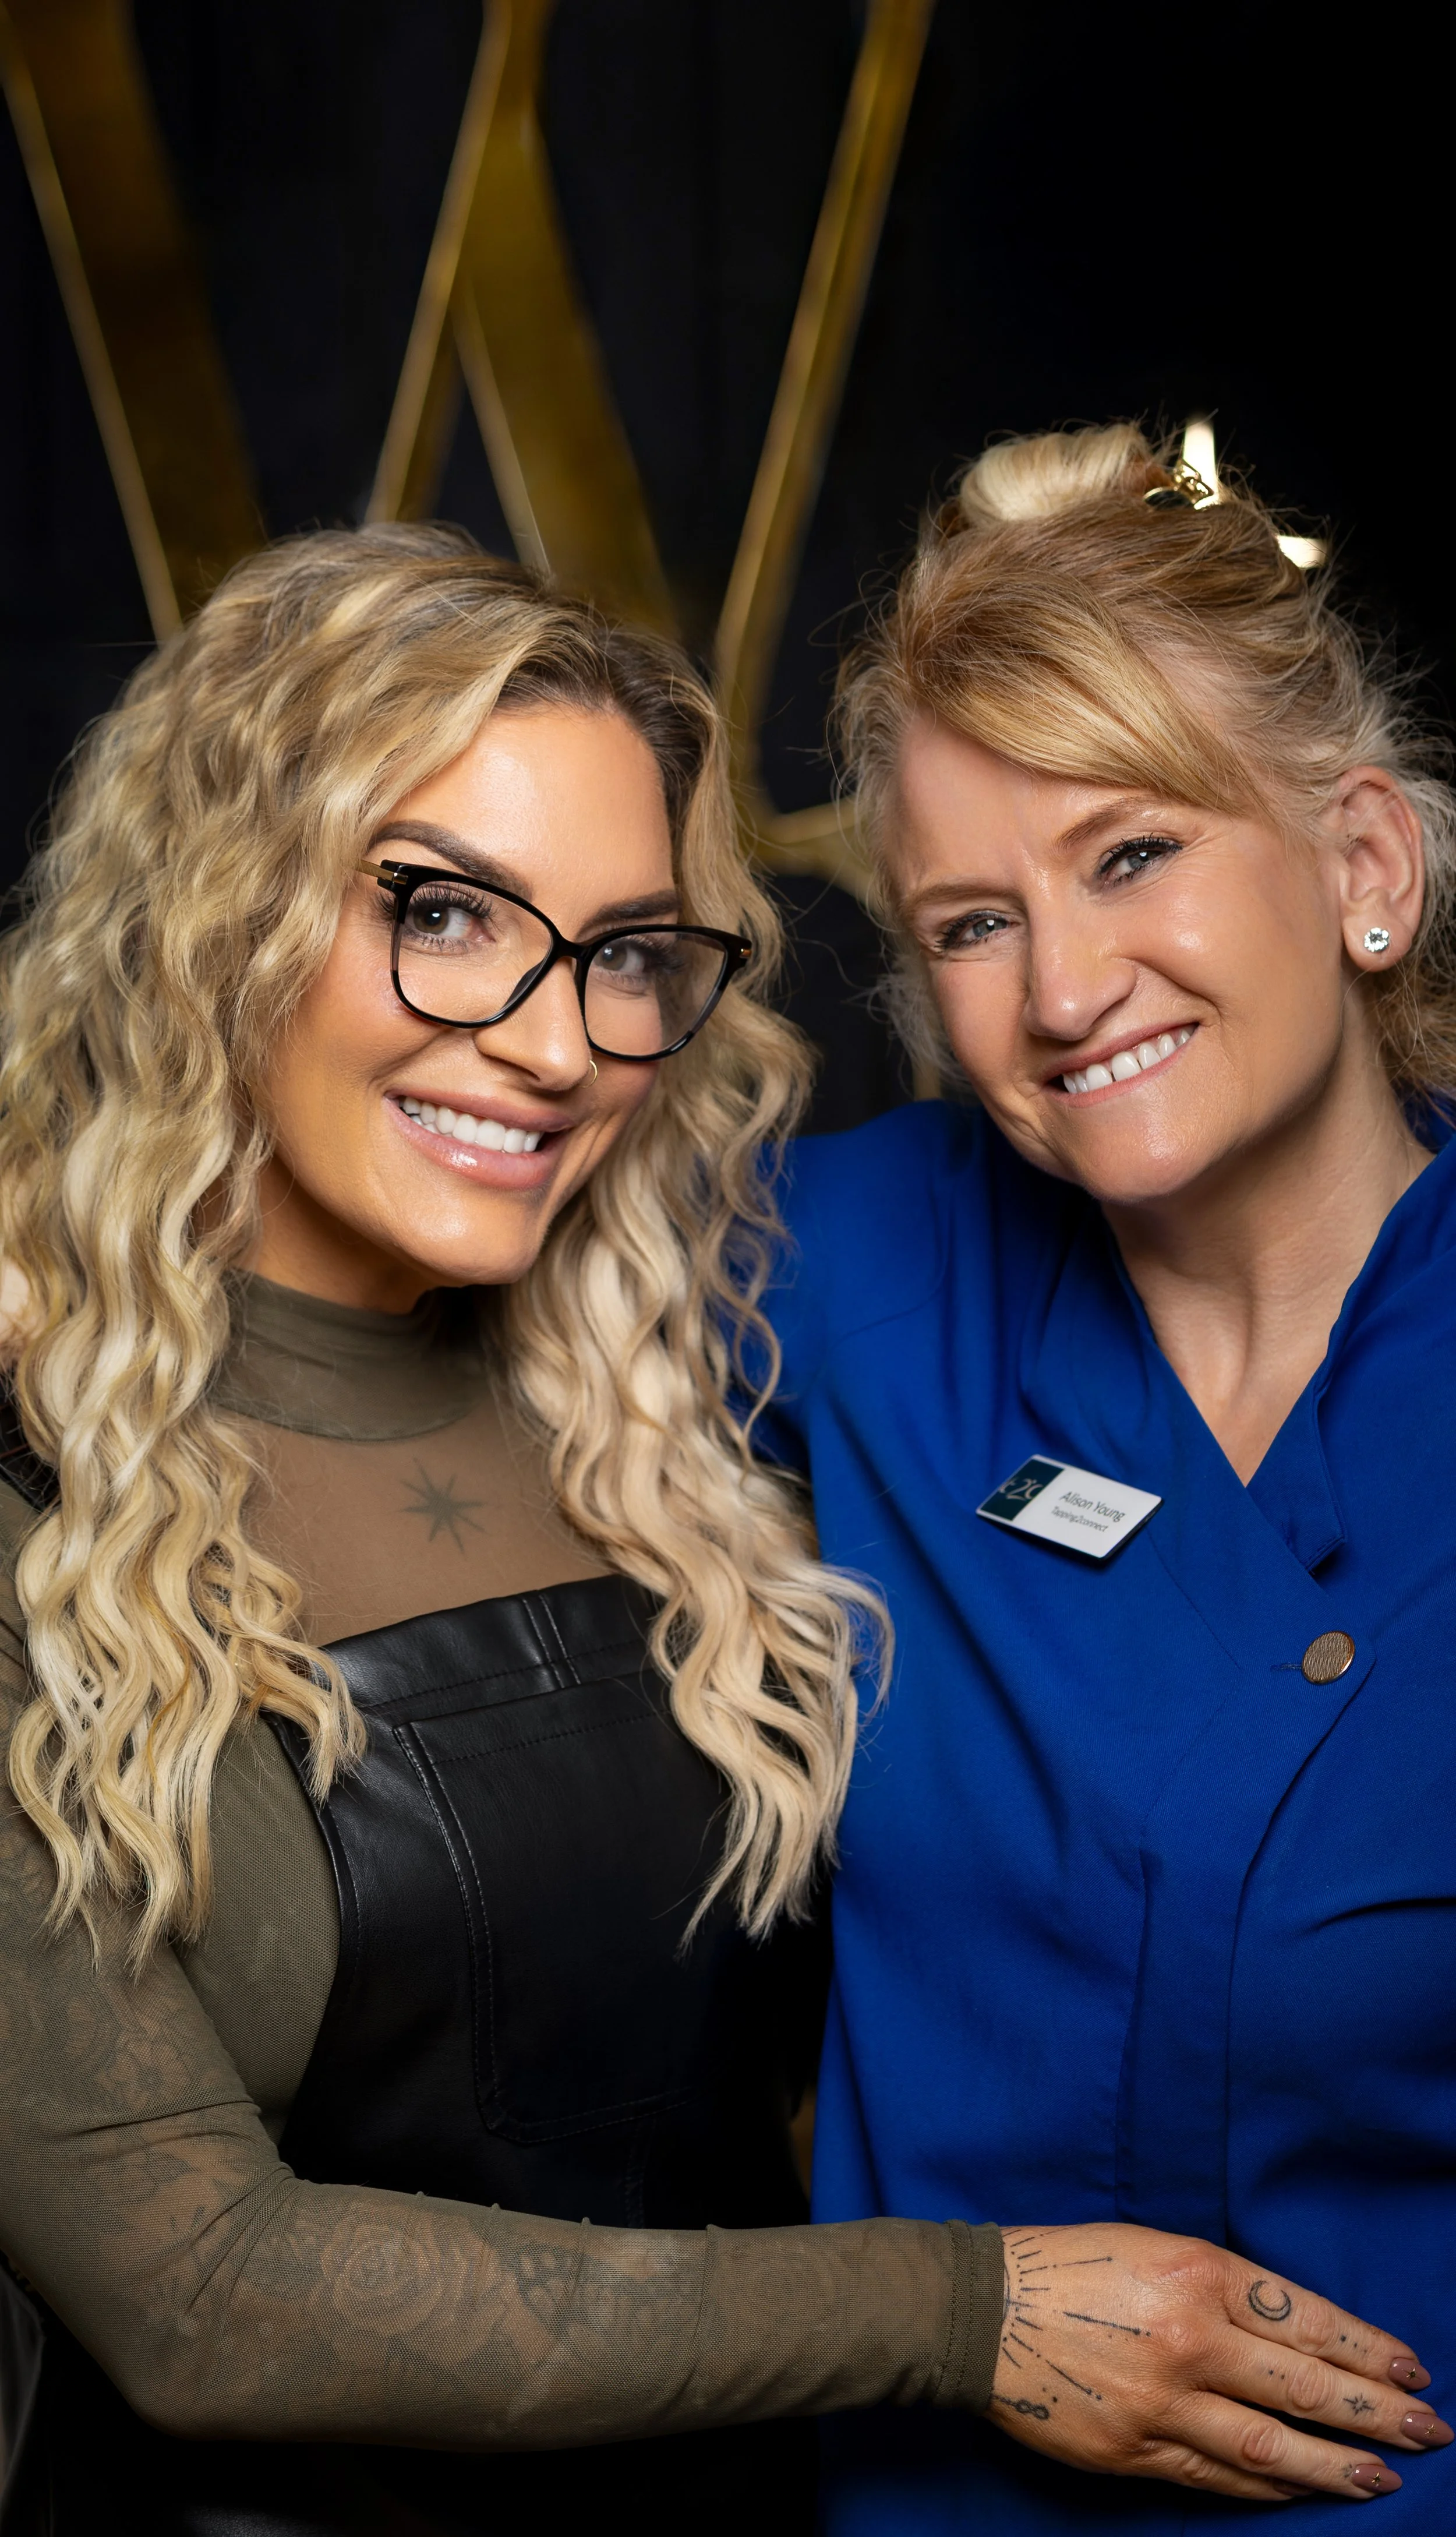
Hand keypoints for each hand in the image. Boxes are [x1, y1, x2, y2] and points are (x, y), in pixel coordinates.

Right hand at [989, 2224, 1449, 2502]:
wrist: (981, 2310)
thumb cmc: (1071, 2264)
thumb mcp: (1156, 2246)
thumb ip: (1223, 2288)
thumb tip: (1296, 2337)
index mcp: (1197, 2272)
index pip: (1306, 2319)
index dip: (1367, 2351)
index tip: (1412, 2372)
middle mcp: (1189, 2338)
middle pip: (1304, 2387)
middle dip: (1375, 2415)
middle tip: (1428, 2432)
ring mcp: (1162, 2404)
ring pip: (1269, 2447)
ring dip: (1334, 2467)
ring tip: (1382, 2479)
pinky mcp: (1132, 2453)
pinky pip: (1215, 2478)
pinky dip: (1266, 2488)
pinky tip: (1301, 2489)